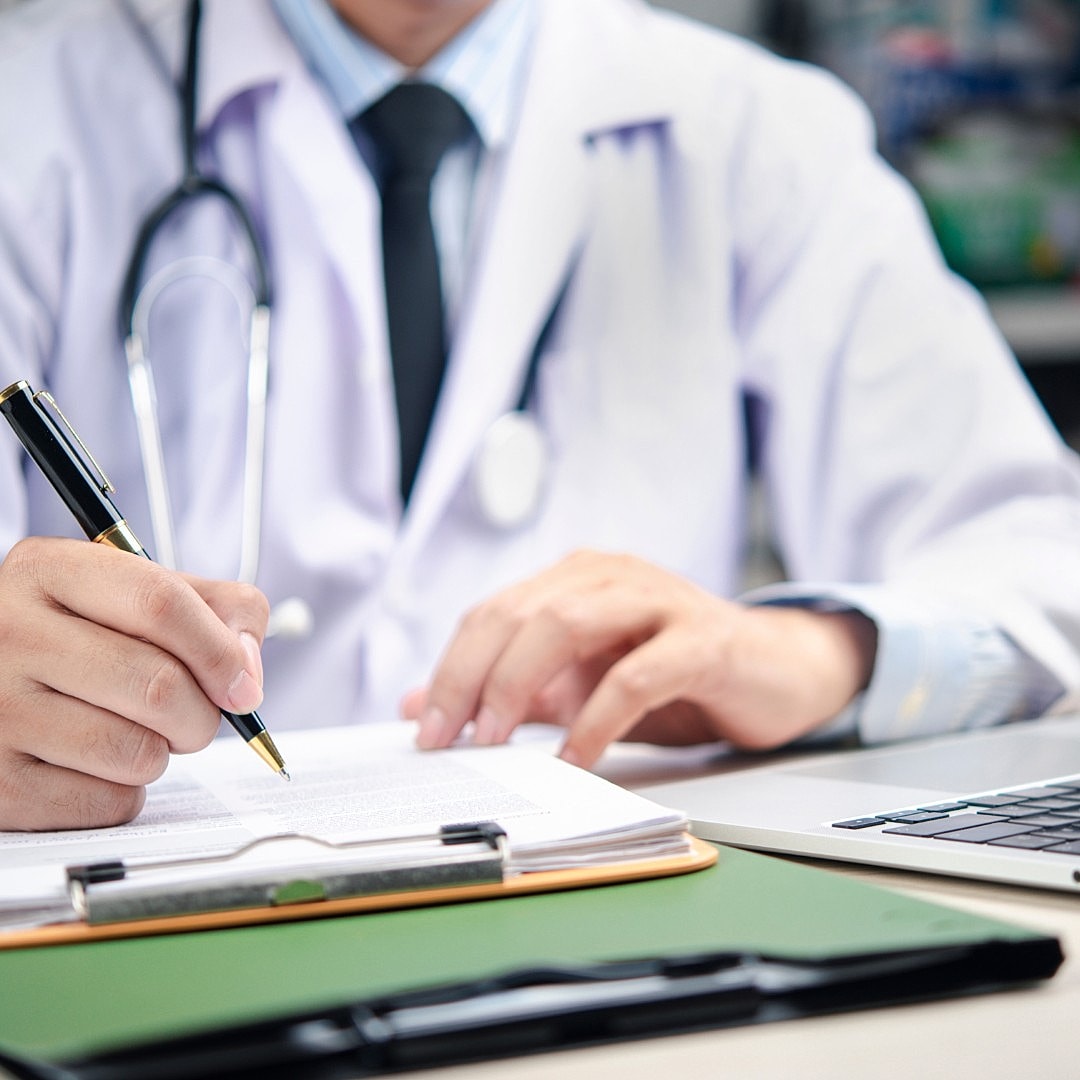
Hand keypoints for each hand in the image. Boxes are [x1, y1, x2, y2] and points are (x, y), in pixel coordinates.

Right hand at [0, 537, 267, 829]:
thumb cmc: (81, 635)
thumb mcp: (139, 592)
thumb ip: (217, 609)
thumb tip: (245, 675)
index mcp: (50, 571)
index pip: (161, 603)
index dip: (220, 650)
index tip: (243, 684)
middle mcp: (10, 633)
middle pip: (159, 686)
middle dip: (202, 713)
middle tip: (192, 715)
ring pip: (138, 752)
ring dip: (162, 753)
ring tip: (133, 730)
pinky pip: (107, 802)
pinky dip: (124, 792)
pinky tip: (95, 764)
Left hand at [402, 550, 876, 767]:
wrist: (778, 670)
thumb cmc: (677, 675)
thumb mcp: (583, 683)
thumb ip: (516, 692)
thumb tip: (424, 708)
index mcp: (577, 579)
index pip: (493, 613)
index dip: (452, 668)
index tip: (425, 728)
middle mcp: (610, 577)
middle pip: (517, 614)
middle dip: (471, 678)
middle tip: (448, 738)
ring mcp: (657, 602)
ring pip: (565, 627)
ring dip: (517, 686)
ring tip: (494, 742)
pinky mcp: (701, 641)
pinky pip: (634, 676)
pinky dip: (595, 720)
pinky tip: (575, 760)